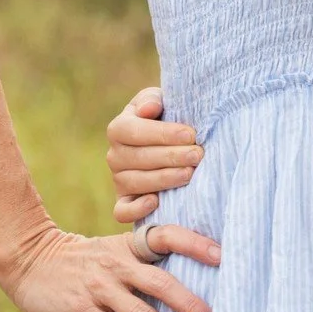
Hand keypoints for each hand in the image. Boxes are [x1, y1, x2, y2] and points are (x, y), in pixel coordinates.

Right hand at [2, 219, 220, 311]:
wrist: (30, 262)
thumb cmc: (82, 260)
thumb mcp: (112, 249)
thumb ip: (142, 261)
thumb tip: (185, 283)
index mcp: (128, 245)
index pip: (168, 236)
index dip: (195, 243)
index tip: (222, 256)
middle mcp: (117, 264)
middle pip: (161, 283)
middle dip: (190, 304)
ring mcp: (99, 287)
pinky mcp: (82, 310)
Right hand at [107, 87, 203, 223]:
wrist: (170, 143)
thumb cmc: (166, 118)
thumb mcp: (160, 102)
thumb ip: (152, 100)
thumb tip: (148, 109)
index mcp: (119, 128)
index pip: (134, 131)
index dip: (163, 133)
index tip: (190, 134)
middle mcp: (114, 155)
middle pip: (139, 158)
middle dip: (171, 156)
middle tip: (198, 155)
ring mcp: (118, 180)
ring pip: (135, 182)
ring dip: (164, 179)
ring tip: (190, 173)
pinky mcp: (124, 201)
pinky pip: (122, 211)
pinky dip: (136, 209)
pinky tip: (157, 201)